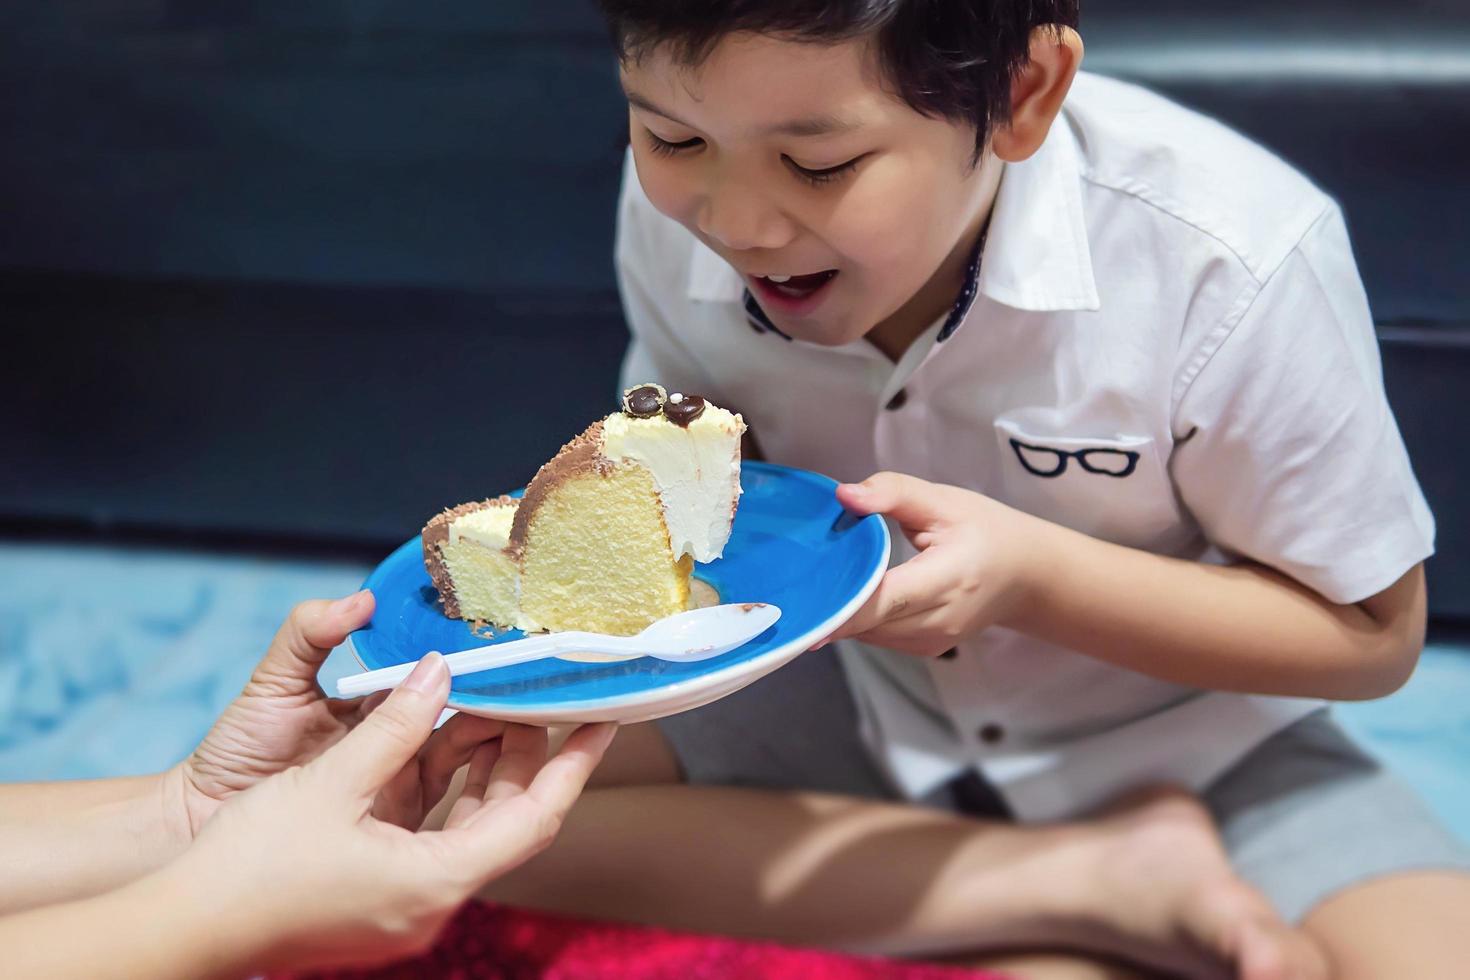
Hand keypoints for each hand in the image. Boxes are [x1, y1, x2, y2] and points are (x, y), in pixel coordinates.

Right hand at [165, 652, 616, 973]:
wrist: (184, 928)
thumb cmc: (250, 865)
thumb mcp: (331, 782)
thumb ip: (395, 725)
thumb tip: (440, 673)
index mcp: (435, 883)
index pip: (535, 818)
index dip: (575, 767)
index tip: (606, 723)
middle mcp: (432, 905)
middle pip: (506, 821)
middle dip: (522, 756)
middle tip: (530, 697)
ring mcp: (406, 909)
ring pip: (469, 829)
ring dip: (479, 771)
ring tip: (486, 709)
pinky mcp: (379, 902)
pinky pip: (434, 840)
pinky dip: (442, 795)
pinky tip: (431, 748)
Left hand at [169, 591, 504, 839]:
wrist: (200, 826)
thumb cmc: (234, 753)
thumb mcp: (274, 683)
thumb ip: (310, 633)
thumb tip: (363, 601)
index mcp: (377, 706)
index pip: (438, 678)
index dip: (475, 665)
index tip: (510, 650)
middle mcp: (397, 743)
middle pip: (469, 719)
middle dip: (505, 703)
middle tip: (539, 691)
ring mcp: (402, 786)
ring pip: (474, 761)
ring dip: (508, 742)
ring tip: (534, 724)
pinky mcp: (401, 828)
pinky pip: (455, 807)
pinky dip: (488, 790)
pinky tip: (508, 774)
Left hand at [820, 472, 1042, 656]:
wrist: (1027, 575)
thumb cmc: (986, 531)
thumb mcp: (944, 500)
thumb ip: (892, 492)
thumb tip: (844, 496)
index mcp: (949, 578)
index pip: (885, 599)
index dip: (841, 603)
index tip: (803, 597)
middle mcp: (942, 619)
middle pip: (869, 621)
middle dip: (831, 603)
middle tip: (792, 582)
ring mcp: (934, 641)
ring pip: (868, 634)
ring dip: (843, 612)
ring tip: (819, 582)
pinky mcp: (926, 649)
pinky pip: (878, 637)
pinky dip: (860, 619)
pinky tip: (850, 595)